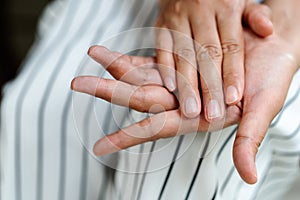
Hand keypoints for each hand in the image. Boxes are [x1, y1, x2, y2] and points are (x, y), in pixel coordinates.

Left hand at [71, 30, 297, 183]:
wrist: (276, 48)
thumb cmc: (272, 79)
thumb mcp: (263, 109)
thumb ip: (249, 139)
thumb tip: (249, 176)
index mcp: (198, 115)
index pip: (156, 127)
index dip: (129, 136)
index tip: (100, 147)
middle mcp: (184, 98)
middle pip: (138, 97)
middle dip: (108, 90)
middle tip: (77, 84)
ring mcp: (180, 79)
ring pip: (141, 75)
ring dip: (116, 67)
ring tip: (92, 54)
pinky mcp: (183, 60)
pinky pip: (152, 58)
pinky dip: (134, 55)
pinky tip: (115, 51)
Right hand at [156, 0, 272, 120]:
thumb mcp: (240, 0)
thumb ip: (254, 16)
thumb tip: (268, 30)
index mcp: (225, 8)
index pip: (231, 46)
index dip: (232, 74)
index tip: (233, 98)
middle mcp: (201, 13)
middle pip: (206, 56)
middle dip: (209, 87)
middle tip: (212, 113)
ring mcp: (178, 19)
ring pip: (183, 57)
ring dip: (187, 85)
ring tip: (191, 109)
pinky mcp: (161, 25)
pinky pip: (162, 49)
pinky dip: (165, 69)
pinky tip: (170, 88)